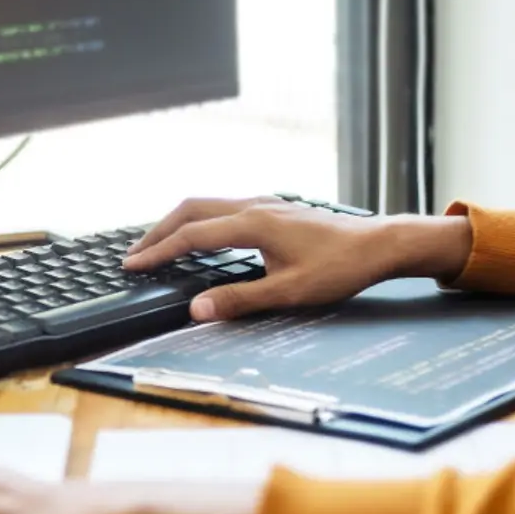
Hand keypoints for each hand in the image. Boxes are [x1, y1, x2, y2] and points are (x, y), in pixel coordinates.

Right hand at [123, 198, 472, 321]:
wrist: (380, 244)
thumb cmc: (340, 268)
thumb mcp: (289, 292)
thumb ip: (239, 300)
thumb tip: (196, 309)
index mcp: (252, 224)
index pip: (191, 235)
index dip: (159, 251)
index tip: (134, 266)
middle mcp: (254, 206)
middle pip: (191, 209)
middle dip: (158, 231)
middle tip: (135, 254)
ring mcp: (265, 204)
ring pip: (207, 204)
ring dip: (178, 223)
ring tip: (159, 245)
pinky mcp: (274, 209)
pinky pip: (224, 207)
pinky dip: (199, 221)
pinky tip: (201, 238)